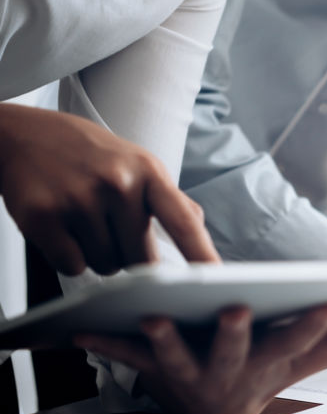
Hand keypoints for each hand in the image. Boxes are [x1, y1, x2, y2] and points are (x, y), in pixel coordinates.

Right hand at [0, 104, 219, 274]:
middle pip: (143, 260)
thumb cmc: (87, 154)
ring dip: (99, 256)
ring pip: (108, 266)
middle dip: (131, 256)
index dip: (202, 254)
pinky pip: (73, 266)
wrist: (22, 134)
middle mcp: (118, 183)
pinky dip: (69, 257)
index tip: (217, 279)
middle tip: (111, 227)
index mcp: (148, 171)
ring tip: (84, 221)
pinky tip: (62, 228)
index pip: (183, 222)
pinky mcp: (43, 217)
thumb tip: (198, 226)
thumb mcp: (137, 162)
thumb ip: (169, 197)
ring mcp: (79, 199)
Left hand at [76, 305, 326, 413]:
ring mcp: (191, 373)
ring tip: (154, 318)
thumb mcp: (302, 361)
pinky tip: (79, 331)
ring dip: (165, 340)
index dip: (317, 324)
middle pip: (236, 351)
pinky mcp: (155, 371)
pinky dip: (105, 343)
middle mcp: (233, 372)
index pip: (300, 341)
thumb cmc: (261, 374)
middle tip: (236, 310)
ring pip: (178, 358)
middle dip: (236, 333)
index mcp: (271, 363)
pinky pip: (127, 357)